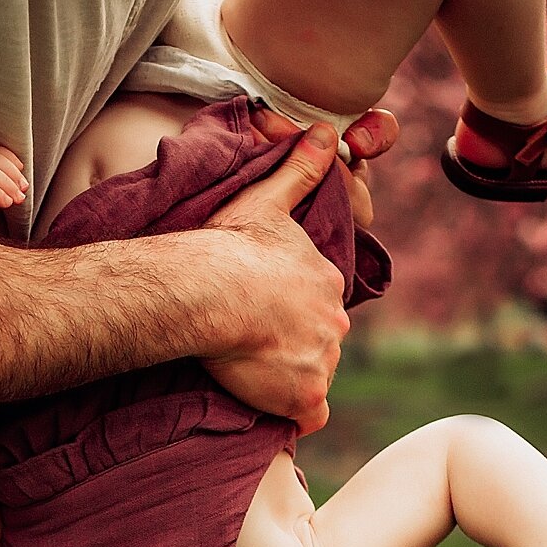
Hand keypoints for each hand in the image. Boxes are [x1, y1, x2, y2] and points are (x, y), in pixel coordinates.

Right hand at [197, 108, 396, 433]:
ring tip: (251, 372)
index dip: (292, 312)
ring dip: (290, 379)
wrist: (211, 290)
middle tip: (253, 346)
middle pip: (319, 342)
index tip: (264, 315)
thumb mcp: (267, 199)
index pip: (319, 304)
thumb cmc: (230, 247)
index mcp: (326, 281)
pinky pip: (310, 415)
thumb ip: (299, 169)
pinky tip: (272, 406)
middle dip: (295, 347)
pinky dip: (296, 415)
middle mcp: (335, 324)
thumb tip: (322, 130)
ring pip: (312, 376)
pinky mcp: (305, 395)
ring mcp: (323, 362)